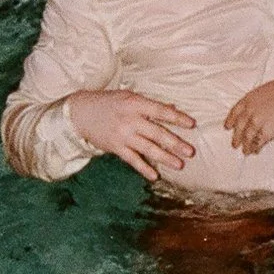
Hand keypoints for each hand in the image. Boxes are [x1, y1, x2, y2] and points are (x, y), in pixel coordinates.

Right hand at [67, 87, 197, 177]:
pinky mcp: (115, 147)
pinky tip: (155, 176)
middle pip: (157, 133)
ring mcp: (122, 135)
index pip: (161, 111)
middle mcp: (130, 120)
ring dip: (165, 158)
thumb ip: (150, 105)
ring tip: (180, 165)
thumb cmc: (109, 103)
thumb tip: (173, 108)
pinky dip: (144, 168)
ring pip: (148, 148)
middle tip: (191, 152)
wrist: (81, 113)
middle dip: (175, 143)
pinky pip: (132, 160)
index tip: (192, 125)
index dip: (177, 118)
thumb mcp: (129, 97)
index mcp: (135, 104)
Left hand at [225, 75, 273, 154]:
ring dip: (245, 145)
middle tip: (234, 144)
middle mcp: (250, 111)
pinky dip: (255, 148)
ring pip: (247, 137)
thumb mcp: (268, 89)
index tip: (228, 126)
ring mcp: (257, 122)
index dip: (230, 120)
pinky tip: (255, 151)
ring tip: (245, 151)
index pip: (235, 112)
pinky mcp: (266, 132)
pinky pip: (257, 143)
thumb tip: (261, 105)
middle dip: (236, 137)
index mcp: (249, 99)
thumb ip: (260, 100)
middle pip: (239, 127)